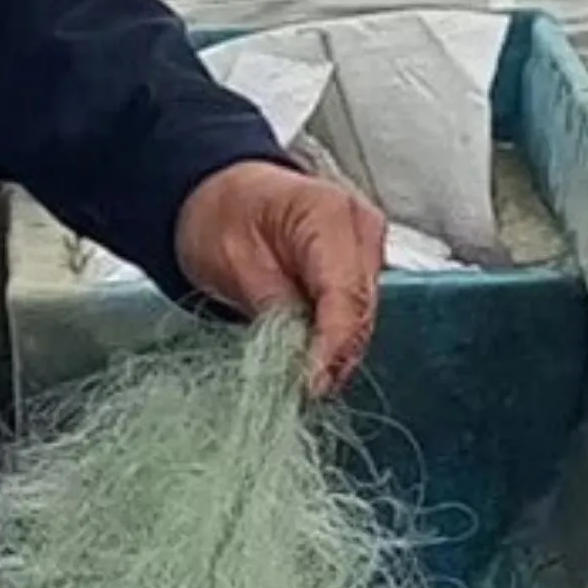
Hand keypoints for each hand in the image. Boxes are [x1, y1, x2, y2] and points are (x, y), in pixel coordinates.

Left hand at [174, 159, 388, 396]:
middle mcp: (360, 227)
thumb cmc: (221, 216)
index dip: (331, 346)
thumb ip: (275, 306)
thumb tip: (301, 356)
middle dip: (335, 356)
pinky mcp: (360, 268)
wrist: (221, 196)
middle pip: (360, 309)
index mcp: (328, 213)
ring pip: (362, 316)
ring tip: (303, 381)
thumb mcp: (233, 262)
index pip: (344, 294)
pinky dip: (334, 338)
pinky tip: (311, 360)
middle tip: (301, 391)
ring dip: (336, 352)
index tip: (311, 383)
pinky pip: (353, 312)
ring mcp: (366, 247)